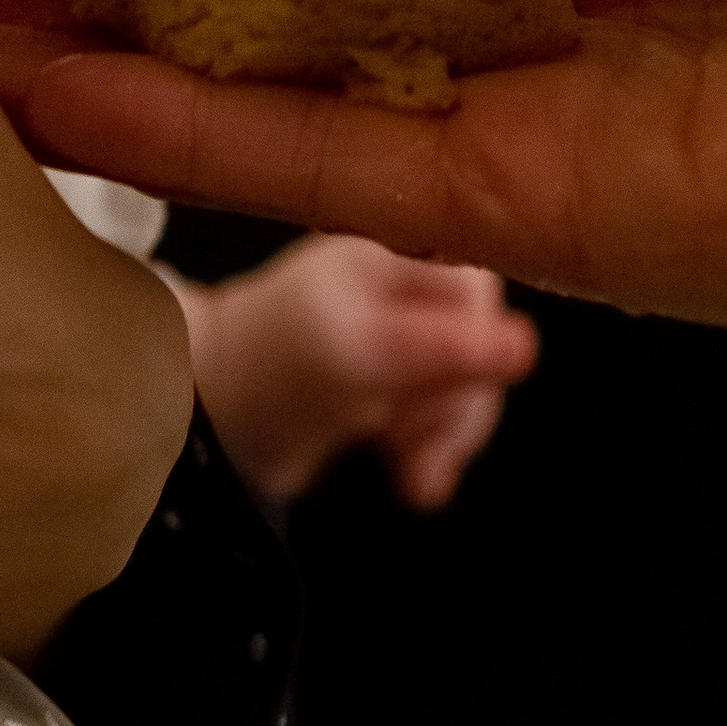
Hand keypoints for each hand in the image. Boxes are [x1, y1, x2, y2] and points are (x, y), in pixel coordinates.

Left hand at [179, 237, 537, 507]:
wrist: (203, 412)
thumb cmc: (273, 362)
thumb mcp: (354, 352)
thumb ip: (437, 348)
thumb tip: (523, 346)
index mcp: (404, 240)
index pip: (483, 294)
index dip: (473, 354)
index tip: (424, 396)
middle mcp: (413, 272)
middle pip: (486, 341)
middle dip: (455, 405)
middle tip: (406, 439)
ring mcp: (406, 321)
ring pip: (471, 381)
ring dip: (445, 436)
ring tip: (410, 471)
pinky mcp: (395, 370)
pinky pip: (445, 409)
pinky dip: (434, 452)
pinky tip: (418, 485)